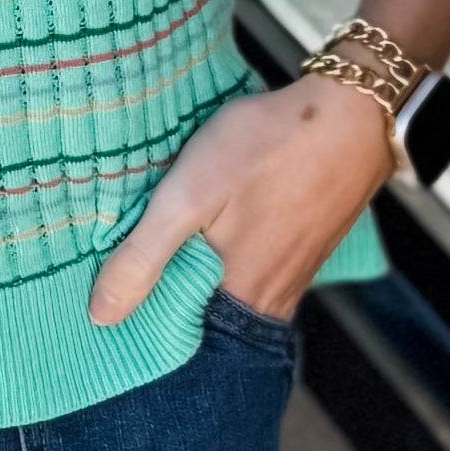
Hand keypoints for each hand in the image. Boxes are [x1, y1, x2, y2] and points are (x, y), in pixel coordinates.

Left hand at [86, 74, 391, 328]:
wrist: (352, 113)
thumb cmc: (271, 147)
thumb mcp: (190, 195)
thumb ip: (145, 256)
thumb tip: (101, 315)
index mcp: (237, 299)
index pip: (169, 337)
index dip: (132, 318)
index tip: (97, 298)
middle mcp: (268, 302)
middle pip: (197, 318)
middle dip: (157, 298)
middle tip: (116, 267)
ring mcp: (289, 278)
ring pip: (221, 294)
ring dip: (186, 276)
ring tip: (152, 246)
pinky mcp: (299, 253)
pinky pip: (247, 273)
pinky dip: (218, 260)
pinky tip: (205, 230)